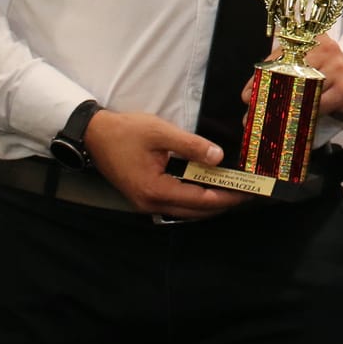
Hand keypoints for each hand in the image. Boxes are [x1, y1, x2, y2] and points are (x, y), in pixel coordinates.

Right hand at [82, 109, 240, 218]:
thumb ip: (191, 145)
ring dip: (209, 203)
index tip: (248, 192)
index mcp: (155, 190)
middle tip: (247, 193)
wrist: (94, 134)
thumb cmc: (126, 132)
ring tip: (233, 191)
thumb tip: (218, 157)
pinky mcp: (144, 197)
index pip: (201, 200)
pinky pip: (176, 204)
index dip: (227, 197)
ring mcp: (146, 203)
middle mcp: (150, 203)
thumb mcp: (161, 133)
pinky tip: (207, 188)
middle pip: (195, 211)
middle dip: (223, 203)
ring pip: (186, 210)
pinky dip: (195, 199)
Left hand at [243, 33, 342, 119]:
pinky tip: (300, 125)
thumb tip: (250, 98)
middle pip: (288, 76)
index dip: (259, 79)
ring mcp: (338, 68)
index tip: (246, 97)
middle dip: (269, 99)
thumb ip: (283, 74)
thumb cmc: (330, 75)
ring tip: (272, 126)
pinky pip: (318, 108)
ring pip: (302, 95)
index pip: (279, 58)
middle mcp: (325, 49)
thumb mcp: (308, 66)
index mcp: (312, 40)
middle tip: (253, 117)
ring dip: (285, 113)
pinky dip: (306, 118)